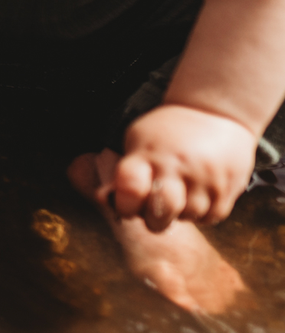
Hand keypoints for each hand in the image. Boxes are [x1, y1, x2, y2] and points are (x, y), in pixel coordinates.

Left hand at [111, 104, 256, 229]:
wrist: (216, 112)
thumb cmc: (168, 131)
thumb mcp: (138, 141)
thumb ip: (123, 173)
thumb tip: (104, 199)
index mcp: (148, 154)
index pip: (130, 189)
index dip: (123, 205)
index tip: (126, 205)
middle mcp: (177, 166)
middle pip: (161, 212)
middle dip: (153, 221)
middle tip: (153, 211)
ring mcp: (206, 177)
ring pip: (188, 216)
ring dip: (179, 214)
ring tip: (178, 194)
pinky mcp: (229, 186)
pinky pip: (212, 216)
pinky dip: (201, 214)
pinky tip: (197, 195)